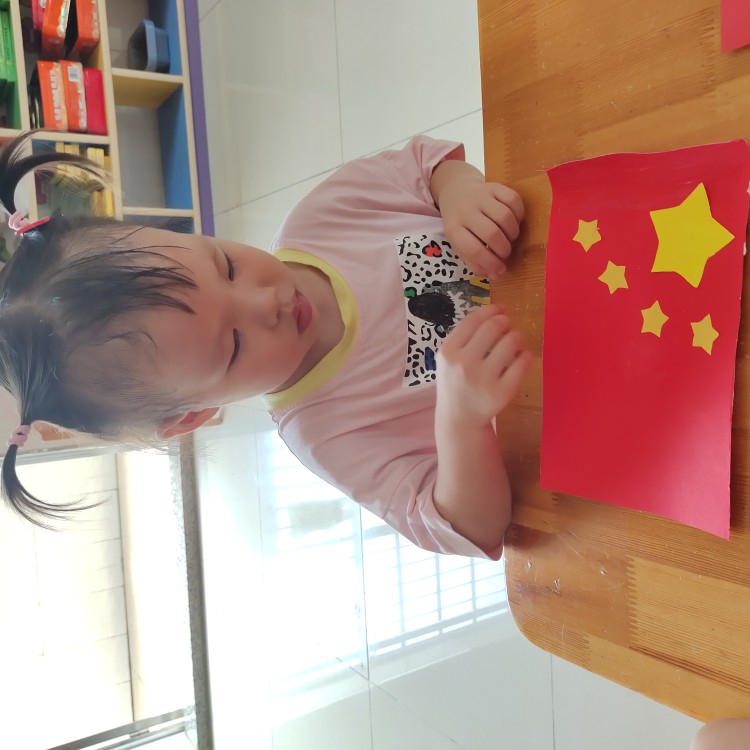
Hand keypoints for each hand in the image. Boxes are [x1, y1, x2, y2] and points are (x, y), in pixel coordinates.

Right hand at [436, 305, 530, 426]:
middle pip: (494, 326)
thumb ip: (466, 335)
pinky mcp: (502, 392)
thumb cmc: (455, 381)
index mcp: (448, 352)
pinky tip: (520, 359)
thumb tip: (497, 310)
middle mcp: (464, 364)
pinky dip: (525, 356)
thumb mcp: (450, 357)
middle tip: (507, 327)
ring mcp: (483, 379)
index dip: (491, 310)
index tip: (500, 310)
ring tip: (514, 343)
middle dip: (505, 322)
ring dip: (516, 337)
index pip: (474, 320)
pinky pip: (522, 363)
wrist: (459, 418)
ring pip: (511, 341)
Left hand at [437, 176, 523, 277]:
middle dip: (504, 249)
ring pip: (505, 216)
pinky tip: (514, 222)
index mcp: (453, 229)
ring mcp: (480, 196)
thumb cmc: (461, 224)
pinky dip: (519, 214)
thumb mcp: (459, 244)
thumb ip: (474, 261)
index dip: (490, 262)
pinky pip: (513, 200)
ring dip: (513, 233)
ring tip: (510, 238)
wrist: (457, 192)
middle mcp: (465, 211)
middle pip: (491, 233)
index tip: (501, 270)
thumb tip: (496, 274)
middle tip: (506, 253)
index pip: (473, 249)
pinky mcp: (494, 186)